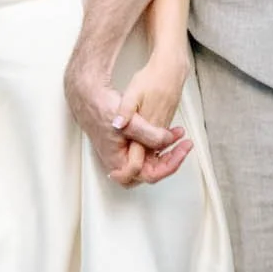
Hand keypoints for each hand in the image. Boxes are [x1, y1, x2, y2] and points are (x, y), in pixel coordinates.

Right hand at [64, 63, 189, 189]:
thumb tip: (168, 141)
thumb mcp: (130, 122)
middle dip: (171, 160)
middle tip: (184, 147)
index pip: (149, 175)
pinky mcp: (124, 146)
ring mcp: (121, 155)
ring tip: (180, 139)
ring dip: (167, 152)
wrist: (88, 96)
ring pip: (149, 163)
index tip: (180, 148)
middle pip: (150, 173)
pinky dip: (158, 146)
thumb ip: (150, 135)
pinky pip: (145, 153)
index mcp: (118, 162)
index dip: (168, 164)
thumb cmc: (102, 108)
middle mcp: (119, 163)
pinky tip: (167, 135)